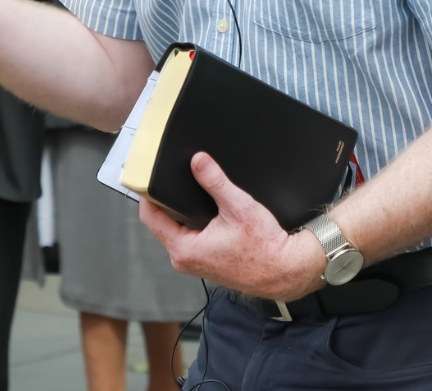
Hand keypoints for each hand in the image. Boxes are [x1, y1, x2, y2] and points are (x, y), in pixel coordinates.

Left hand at [140, 152, 326, 300]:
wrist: (284, 270)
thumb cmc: (264, 247)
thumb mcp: (239, 207)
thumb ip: (215, 182)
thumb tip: (199, 161)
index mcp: (184, 249)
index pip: (151, 218)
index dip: (148, 195)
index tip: (148, 177)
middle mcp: (184, 260)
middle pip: (161, 223)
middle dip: (165, 201)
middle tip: (170, 178)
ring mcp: (194, 263)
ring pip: (175, 231)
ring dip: (179, 213)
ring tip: (187, 193)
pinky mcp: (205, 262)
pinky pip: (188, 239)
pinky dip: (191, 224)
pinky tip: (203, 212)